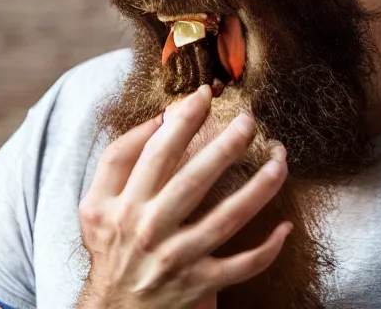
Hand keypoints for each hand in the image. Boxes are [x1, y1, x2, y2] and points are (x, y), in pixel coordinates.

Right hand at [77, 85, 290, 308]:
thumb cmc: (110, 245)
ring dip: (259, 186)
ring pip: (227, 218)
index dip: (181, 119)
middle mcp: (149, 229)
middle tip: (250, 120)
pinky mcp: (199, 285)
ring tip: (279, 158)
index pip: (154, 152)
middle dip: (227, 145)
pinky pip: (241, 266)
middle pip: (194, 179)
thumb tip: (159, 120)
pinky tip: (286, 227)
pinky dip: (267, 249)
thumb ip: (118, 159)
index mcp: (123, 204)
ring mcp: (177, 259)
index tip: (205, 96)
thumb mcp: (95, 202)